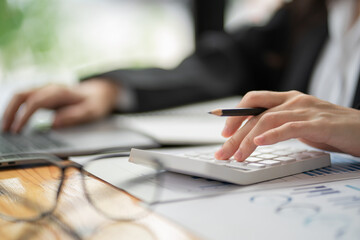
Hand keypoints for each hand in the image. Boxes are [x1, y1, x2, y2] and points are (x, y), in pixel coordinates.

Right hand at [2, 79, 118, 132]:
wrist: (99, 92)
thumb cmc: (95, 102)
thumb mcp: (91, 111)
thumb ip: (74, 116)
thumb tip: (54, 123)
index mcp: (59, 92)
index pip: (35, 102)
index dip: (24, 116)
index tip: (17, 130)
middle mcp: (49, 89)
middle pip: (21, 95)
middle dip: (10, 112)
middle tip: (5, 130)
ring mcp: (45, 91)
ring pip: (20, 97)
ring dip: (10, 111)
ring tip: (6, 129)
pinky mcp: (44, 97)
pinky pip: (24, 101)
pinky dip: (16, 110)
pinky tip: (13, 123)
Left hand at [215, 90, 359, 160]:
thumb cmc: (332, 129)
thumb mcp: (300, 124)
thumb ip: (280, 125)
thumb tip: (254, 135)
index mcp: (288, 99)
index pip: (253, 100)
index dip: (235, 114)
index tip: (224, 133)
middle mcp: (294, 100)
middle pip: (254, 112)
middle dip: (234, 133)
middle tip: (222, 152)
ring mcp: (306, 110)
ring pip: (267, 119)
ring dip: (248, 139)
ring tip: (237, 156)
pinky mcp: (319, 123)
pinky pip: (290, 127)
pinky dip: (272, 135)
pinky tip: (259, 142)